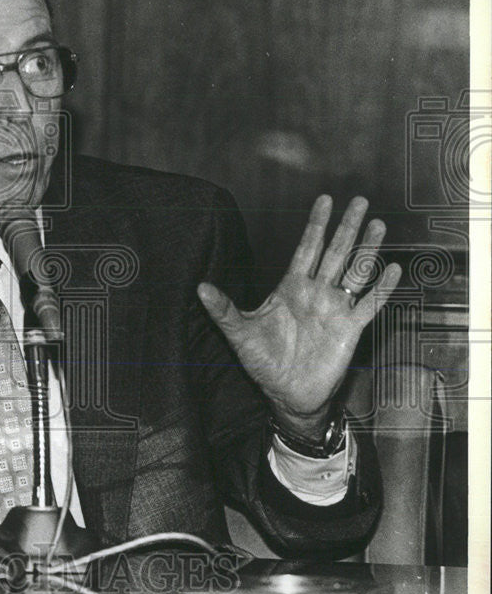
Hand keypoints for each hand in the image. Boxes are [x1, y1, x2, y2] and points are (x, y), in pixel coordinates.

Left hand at [197, 195, 400, 439]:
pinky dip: (381, 288)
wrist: (287, 394)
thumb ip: (224, 309)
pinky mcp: (350, 329)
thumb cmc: (263, 362)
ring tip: (379, 225)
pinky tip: (393, 269)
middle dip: (347, 227)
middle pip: (335, 253)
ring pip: (355, 273)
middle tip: (360, 200)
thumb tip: (200, 288)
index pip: (306, 248)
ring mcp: (335, 309)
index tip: (324, 200)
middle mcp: (316, 293)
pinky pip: (369, 304)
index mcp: (291, 288)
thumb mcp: (240, 333)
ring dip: (367, 250)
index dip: (316, 225)